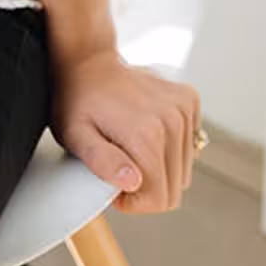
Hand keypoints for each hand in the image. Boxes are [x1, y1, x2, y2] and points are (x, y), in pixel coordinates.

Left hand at [51, 48, 202, 213]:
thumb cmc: (76, 102)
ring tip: (131, 148)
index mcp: (147, 134)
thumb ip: (103, 162)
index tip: (114, 185)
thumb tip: (133, 182)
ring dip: (159, 167)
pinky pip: (189, 145)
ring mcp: (184, 108)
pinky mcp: (189, 100)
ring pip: (184, 168)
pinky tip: (147, 133)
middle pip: (174, 186)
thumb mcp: (75, 137)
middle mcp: (173, 120)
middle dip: (147, 187)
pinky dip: (170, 147)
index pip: (159, 198)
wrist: (88, 62)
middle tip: (120, 167)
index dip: (134, 202)